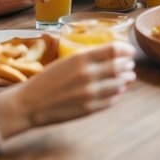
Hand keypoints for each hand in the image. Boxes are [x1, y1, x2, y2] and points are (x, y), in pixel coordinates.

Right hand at [0, 41, 136, 136]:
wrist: (30, 104)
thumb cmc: (46, 80)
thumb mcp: (66, 61)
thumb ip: (87, 59)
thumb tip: (109, 56)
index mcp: (81, 59)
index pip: (114, 50)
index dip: (125, 50)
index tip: (129, 51)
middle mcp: (89, 75)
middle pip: (119, 67)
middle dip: (127, 65)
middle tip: (129, 64)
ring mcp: (90, 93)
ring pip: (119, 85)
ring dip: (126, 80)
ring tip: (129, 77)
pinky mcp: (90, 109)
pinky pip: (112, 100)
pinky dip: (118, 94)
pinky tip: (118, 91)